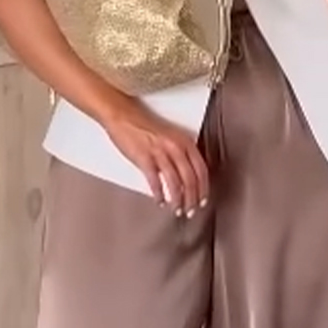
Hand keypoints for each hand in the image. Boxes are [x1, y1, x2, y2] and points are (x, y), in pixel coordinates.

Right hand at [102, 91, 209, 215]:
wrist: (124, 116)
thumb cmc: (145, 127)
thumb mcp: (171, 138)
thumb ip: (181, 154)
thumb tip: (187, 178)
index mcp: (185, 142)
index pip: (201, 170)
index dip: (203, 189)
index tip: (202, 201)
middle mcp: (176, 147)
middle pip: (190, 179)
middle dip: (192, 199)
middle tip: (190, 211)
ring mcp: (160, 152)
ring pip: (175, 183)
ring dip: (177, 200)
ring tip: (176, 210)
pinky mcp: (144, 158)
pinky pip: (155, 181)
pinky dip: (159, 194)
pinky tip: (159, 201)